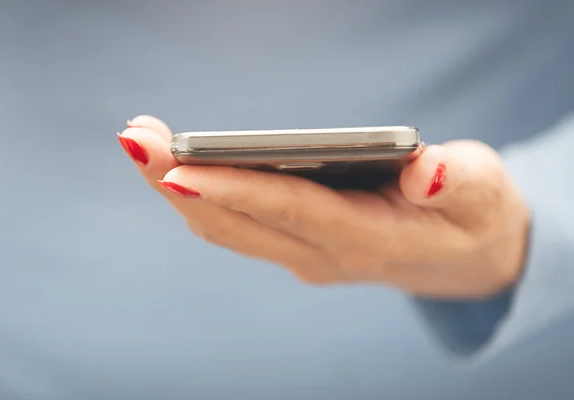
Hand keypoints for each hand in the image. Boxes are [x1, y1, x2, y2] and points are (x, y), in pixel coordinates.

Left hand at [118, 116, 530, 298]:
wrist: (465, 256)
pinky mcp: (296, 247)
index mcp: (368, 240)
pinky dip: (200, 197)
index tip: (178, 167)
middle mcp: (323, 256)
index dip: (235, 189)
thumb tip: (425, 171)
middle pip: (239, 222)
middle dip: (181, 181)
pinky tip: (176, 167)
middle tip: (134, 137)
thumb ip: (459, 182)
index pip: (290, 209)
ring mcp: (304, 257)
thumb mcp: (483, 192)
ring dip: (180, 189)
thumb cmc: (473, 213)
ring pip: (227, 227)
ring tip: (142, 142)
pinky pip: (236, 226)